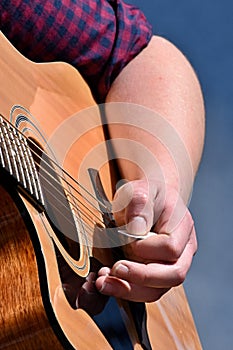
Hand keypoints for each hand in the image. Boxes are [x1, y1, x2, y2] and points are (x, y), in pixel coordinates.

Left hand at [95, 179, 196, 301]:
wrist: (151, 198)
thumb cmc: (147, 193)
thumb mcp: (140, 190)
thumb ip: (139, 205)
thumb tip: (137, 229)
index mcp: (182, 226)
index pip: (171, 248)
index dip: (147, 249)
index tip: (127, 242)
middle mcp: (184, 249)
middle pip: (173, 275)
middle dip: (140, 277)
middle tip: (114, 271)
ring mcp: (174, 263)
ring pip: (159, 289)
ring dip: (130, 290)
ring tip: (104, 283)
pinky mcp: (159, 273)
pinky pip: (147, 290)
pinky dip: (127, 289)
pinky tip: (109, 282)